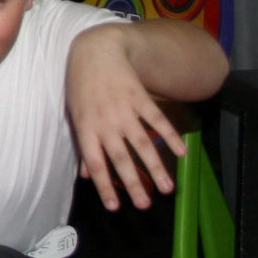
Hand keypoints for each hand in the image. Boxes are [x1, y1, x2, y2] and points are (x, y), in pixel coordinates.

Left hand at [66, 25, 182, 210]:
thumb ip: (83, 146)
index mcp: (86, 128)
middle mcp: (105, 122)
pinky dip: (170, 136)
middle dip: (134, 184)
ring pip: (142, 143)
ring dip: (156, 167)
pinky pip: (156, 120)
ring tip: (168, 188)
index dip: (105, 186)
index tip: (114, 207)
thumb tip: (86, 175)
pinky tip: (181, 152)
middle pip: (121, 158)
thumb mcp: (75, 114)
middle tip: (145, 205)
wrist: (96, 51)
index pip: (96, 163)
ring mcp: (123, 110)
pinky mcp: (139, 97)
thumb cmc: (81, 85)